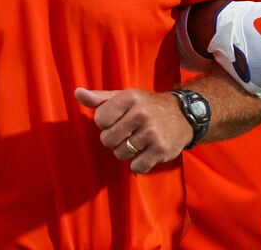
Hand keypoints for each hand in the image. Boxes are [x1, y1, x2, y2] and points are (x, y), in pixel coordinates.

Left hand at [74, 87, 188, 172]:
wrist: (183, 115)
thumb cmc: (146, 105)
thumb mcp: (124, 97)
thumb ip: (100, 98)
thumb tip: (77, 93)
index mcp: (129, 97)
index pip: (100, 119)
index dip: (106, 123)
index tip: (118, 120)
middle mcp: (141, 113)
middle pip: (107, 139)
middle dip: (114, 140)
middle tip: (128, 133)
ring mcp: (152, 132)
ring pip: (120, 154)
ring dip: (126, 152)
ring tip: (138, 141)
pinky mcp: (161, 149)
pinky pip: (137, 166)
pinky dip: (139, 164)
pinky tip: (147, 152)